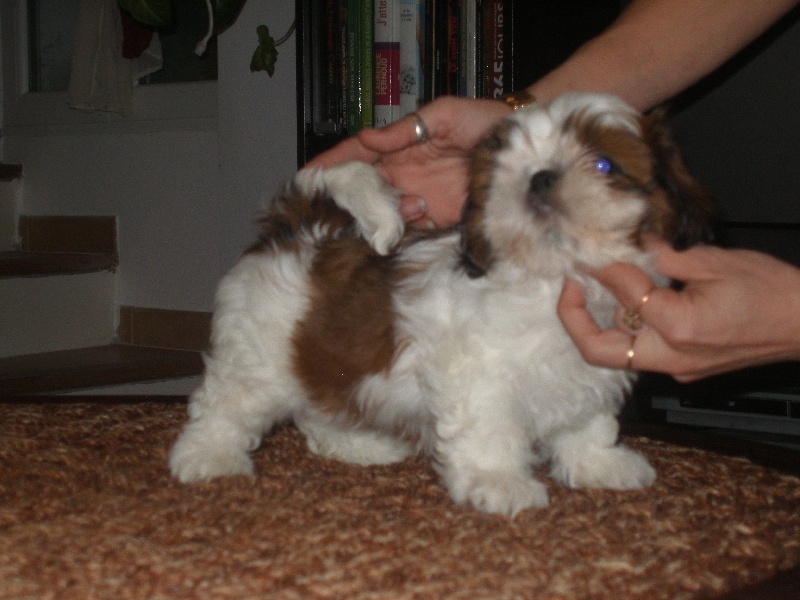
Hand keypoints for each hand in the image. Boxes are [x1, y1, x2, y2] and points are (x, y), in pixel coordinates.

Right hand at [307, 96, 510, 227]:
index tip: (306, 176)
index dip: (332, 164)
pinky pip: (411, 231)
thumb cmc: (487, 122)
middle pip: (364, 190)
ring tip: (377, 213)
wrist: (527, 148)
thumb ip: (406, 129)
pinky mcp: (441, 221)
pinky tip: (400, 225)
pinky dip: (400, 231)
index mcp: (402, 148)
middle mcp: (405, 176)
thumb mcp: (445, 114)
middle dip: (345, 198)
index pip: (358, 156)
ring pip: (383, 213)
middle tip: (327, 207)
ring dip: (374, 216)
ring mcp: (422, 200)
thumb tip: (366, 138)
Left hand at [557, 235, 799, 381]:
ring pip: (617, 351)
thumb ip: (666, 257)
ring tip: (598, 286)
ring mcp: (676, 367)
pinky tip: (633, 299)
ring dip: (601, 320)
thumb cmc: (775, 292)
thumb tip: (635, 246)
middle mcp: (671, 355)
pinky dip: (628, 325)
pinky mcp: (684, 368)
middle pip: (597, 350)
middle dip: (573, 317)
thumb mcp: (717, 262)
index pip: (622, 292)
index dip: (601, 266)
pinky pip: (640, 351)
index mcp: (678, 325)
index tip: (590, 250)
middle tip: (570, 285)